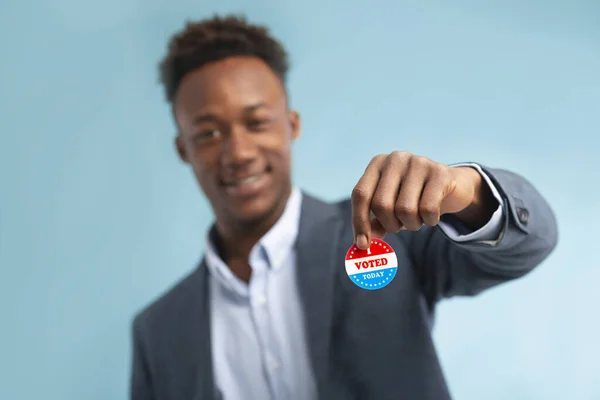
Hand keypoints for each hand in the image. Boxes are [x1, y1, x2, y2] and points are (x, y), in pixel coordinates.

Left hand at [351, 151, 495, 249]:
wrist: (449, 185)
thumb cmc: (412, 198)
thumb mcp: (390, 207)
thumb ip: (374, 223)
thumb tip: (362, 243)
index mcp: (378, 163)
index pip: (360, 194)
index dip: (359, 221)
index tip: (363, 245)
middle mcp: (396, 159)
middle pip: (381, 204)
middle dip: (390, 225)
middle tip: (399, 226)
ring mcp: (419, 163)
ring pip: (405, 209)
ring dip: (411, 224)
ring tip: (417, 218)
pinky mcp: (440, 173)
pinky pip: (428, 209)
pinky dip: (429, 221)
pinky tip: (431, 215)